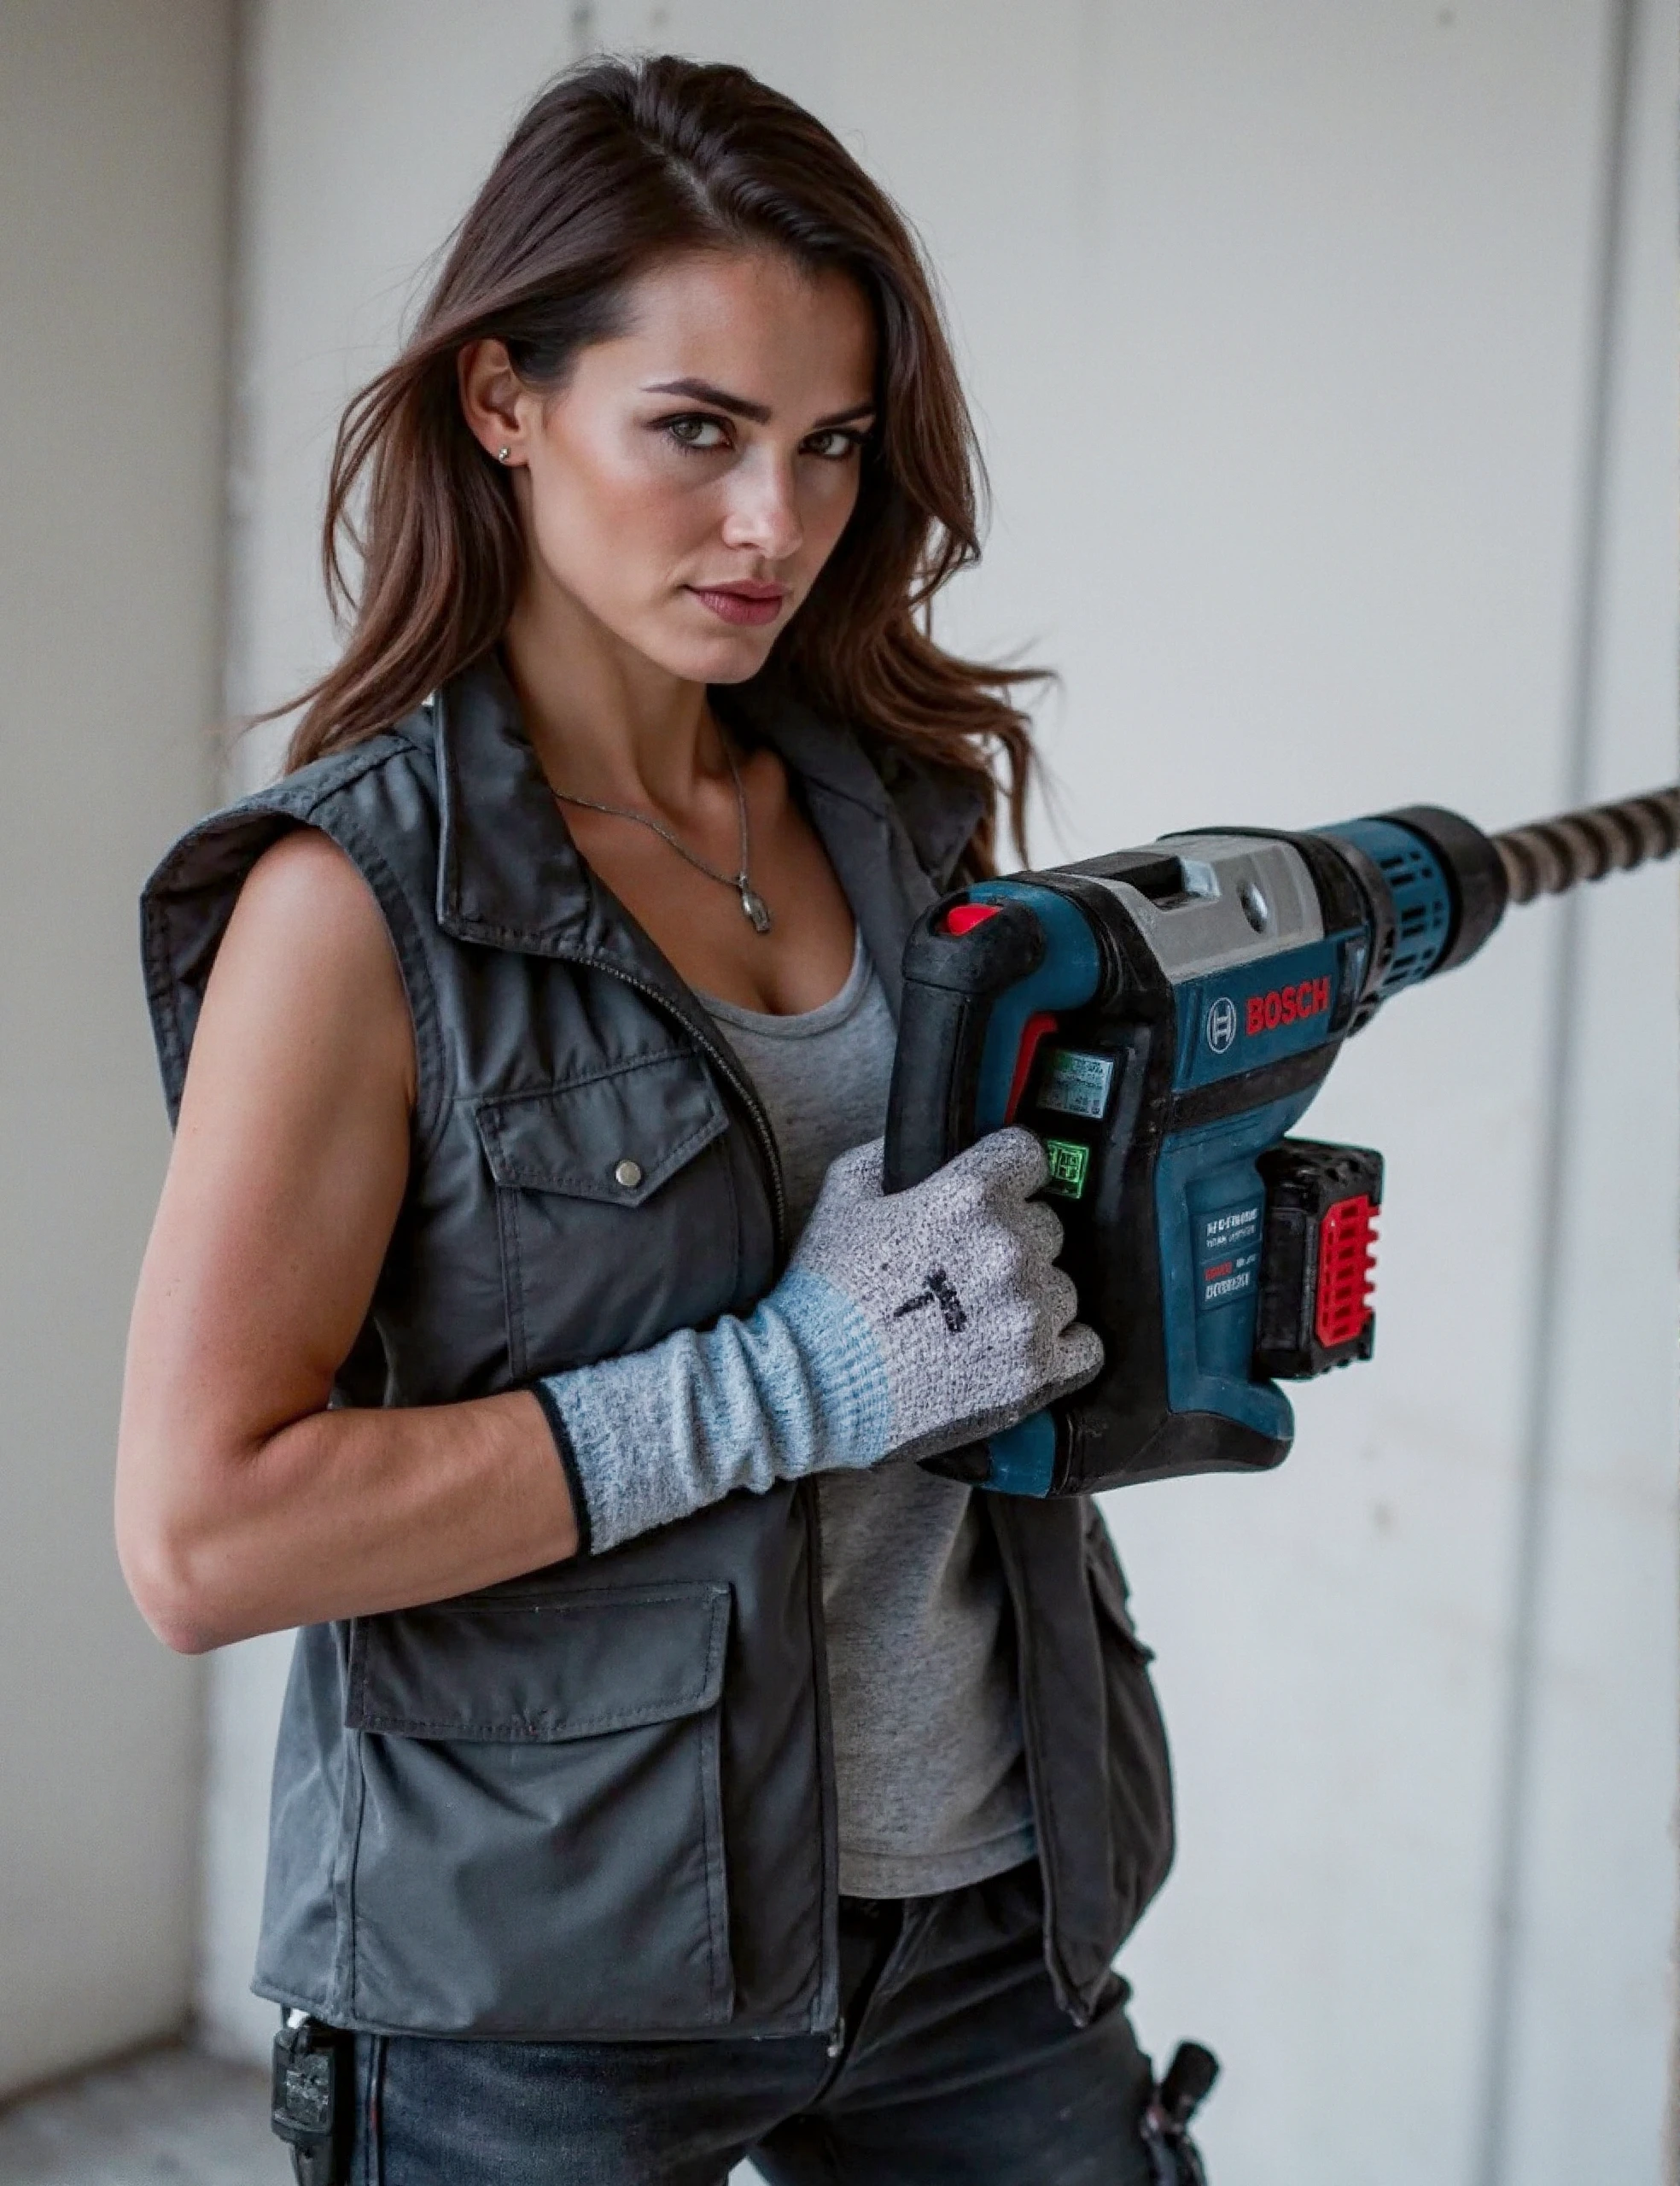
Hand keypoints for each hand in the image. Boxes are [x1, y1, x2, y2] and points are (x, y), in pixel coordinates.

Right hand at [788, 1129, 1102, 1463]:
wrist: (813, 1386)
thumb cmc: (824, 1293)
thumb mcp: (843, 1195)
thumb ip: (892, 1154)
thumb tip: (925, 1142)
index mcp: (969, 1197)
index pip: (1030, 1156)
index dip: (1009, 1174)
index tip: (997, 1193)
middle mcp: (1009, 1249)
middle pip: (1047, 1226)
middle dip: (1013, 1242)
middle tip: (967, 1271)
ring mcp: (1026, 1313)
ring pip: (1061, 1288)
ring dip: (1029, 1298)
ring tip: (977, 1320)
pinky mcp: (1034, 1371)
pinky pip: (1084, 1347)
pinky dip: (1058, 1349)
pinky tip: (1016, 1350)